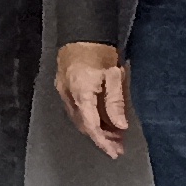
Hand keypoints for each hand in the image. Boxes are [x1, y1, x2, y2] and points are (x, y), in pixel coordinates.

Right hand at [57, 42, 130, 157]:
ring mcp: (64, 92)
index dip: (103, 141)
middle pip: (84, 125)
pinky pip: (77, 110)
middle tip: (119, 146)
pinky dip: (90, 118)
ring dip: (96, 128)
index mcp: (81, 93)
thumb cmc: (100, 51)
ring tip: (115, 135)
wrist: (82, 32)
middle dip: (101, 138)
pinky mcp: (64, 87)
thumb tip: (121, 126)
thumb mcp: (114, 76)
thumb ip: (116, 102)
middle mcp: (68, 96)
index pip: (91, 125)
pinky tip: (103, 119)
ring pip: (80, 119)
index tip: (115, 153)